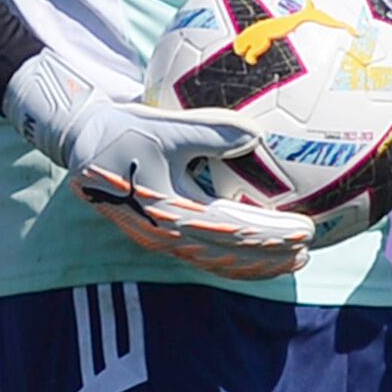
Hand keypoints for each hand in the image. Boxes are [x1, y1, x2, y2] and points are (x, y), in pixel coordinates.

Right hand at [6, 52, 308, 281]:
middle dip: (272, 257)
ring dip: (257, 266)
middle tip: (308, 251)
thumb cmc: (126, 129)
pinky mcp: (160, 237)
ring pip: (217, 264)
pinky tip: (259, 257)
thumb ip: (212, 130)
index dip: (272, 235)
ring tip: (294, 262)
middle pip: (230, 256)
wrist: (82, 143)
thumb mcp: (167, 125)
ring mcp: (161, 240)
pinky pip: (204, 258)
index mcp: (169, 211)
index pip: (234, 230)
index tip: (305, 229)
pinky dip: (235, 262)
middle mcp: (165, 234)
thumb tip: (258, 135)